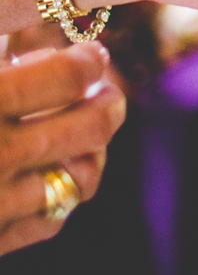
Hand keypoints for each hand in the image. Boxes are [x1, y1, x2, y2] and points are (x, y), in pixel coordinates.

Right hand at [0, 45, 124, 256]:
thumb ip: (0, 64)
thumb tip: (40, 52)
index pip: (68, 77)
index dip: (88, 62)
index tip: (92, 57)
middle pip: (91, 128)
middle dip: (109, 106)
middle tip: (108, 95)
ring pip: (80, 180)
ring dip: (91, 154)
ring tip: (84, 139)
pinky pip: (48, 222)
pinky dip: (61, 197)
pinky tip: (51, 178)